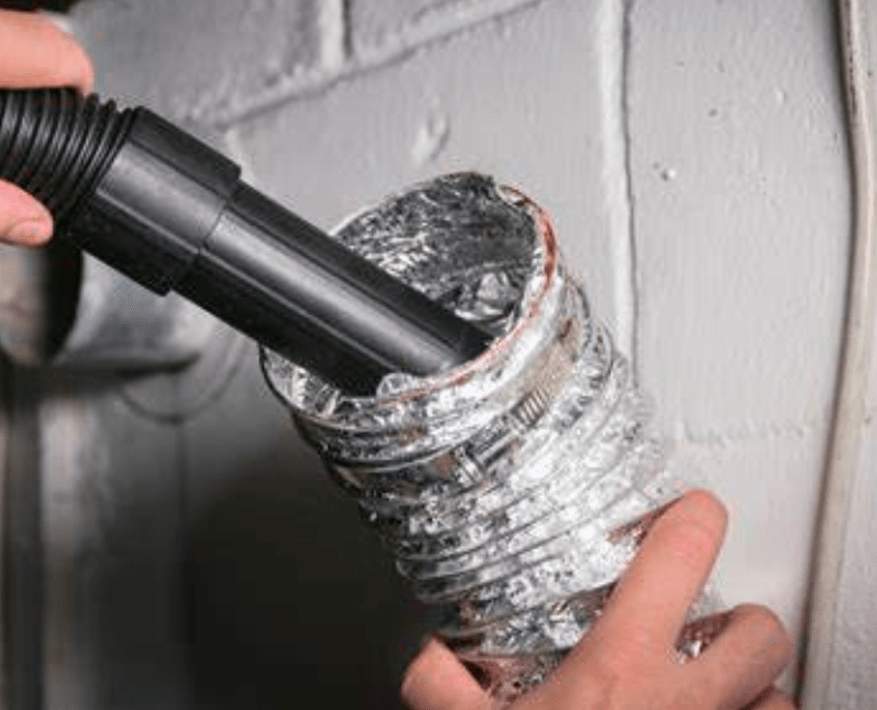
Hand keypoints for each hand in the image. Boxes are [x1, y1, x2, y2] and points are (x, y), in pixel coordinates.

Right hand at [401, 491, 794, 709]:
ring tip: (715, 689)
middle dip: (741, 620)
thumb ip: (439, 687)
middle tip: (706, 626)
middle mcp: (684, 705)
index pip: (680, 557)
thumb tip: (424, 657)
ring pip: (780, 697)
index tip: (689, 513)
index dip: (693, 519)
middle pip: (760, 631)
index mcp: (618, 671)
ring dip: (754, 688)